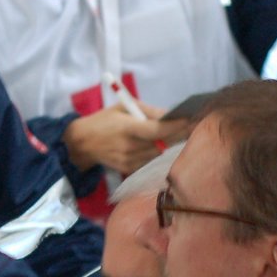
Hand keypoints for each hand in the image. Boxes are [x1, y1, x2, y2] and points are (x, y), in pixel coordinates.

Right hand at [62, 103, 189, 175]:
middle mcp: (129, 146)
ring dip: (172, 143)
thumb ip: (147, 111)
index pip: (157, 130)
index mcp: (127, 128)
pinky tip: (165, 144)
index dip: (176, 126)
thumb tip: (170, 114)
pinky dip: (159, 151)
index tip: (191, 119)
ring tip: (184, 133)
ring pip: (159, 153)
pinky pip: (151, 159)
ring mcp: (129, 160)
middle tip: (195, 125)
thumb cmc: (103, 120)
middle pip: (163, 143)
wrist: (81, 143)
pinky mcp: (128, 168)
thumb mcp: (122, 107)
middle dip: (180, 134)